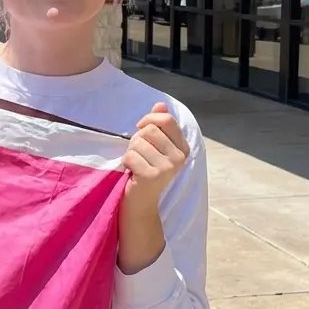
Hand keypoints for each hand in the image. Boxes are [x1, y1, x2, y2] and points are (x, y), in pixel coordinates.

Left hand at [117, 104, 189, 273]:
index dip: (148, 119)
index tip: (140, 129)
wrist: (140, 204)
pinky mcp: (153, 175)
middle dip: (136, 140)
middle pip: (148, 130)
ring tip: (135, 165)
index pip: (165, 119)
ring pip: (137, 142)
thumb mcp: (153, 146)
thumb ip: (158, 125)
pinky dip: (125, 162)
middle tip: (138, 155)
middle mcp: (179, 157)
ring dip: (130, 152)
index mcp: (182, 147)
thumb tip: (161, 104)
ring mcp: (168, 167)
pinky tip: (132, 173)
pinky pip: (130, 155)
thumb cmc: (144, 171)